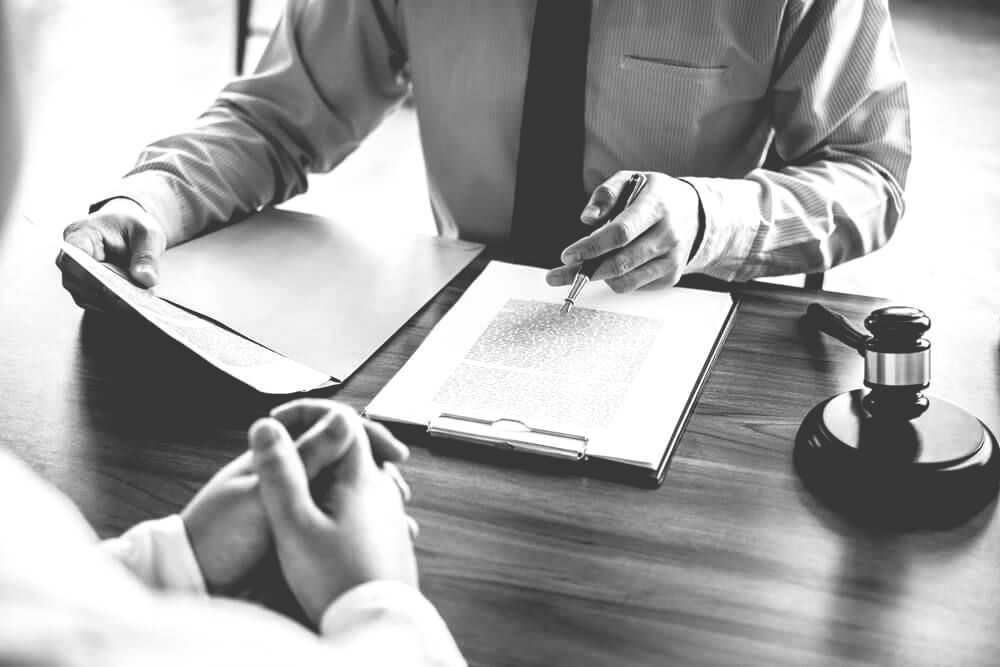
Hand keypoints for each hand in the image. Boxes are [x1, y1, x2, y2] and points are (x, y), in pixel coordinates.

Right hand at [57, 198, 166, 310]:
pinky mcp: (84, 289)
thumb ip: (147, 255)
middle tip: (136, 299)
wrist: (127, 231)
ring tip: (138, 301)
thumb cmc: (132, 227)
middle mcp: (70, 256)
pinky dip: (114, 305)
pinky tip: (131, 303)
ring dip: (112, 302)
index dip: (92, 278)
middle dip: (108, 293)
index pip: (73, 260)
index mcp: (80, 235)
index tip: (117, 288)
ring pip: (86, 297)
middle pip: (78, 283)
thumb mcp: (147, 234)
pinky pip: (95, 302)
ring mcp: (74, 275)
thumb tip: (145, 279)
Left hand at [181, 398, 410, 593]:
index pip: (331, 429)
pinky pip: (344, 527)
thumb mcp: (262, 493)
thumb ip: (301, 459)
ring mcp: (301, 507)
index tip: (389, 450)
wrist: (196, 583)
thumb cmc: (216, 534)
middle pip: (347, 461)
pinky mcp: (305, 537)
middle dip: (378, 470)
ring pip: (350, 495)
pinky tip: (384, 542)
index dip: (363, 434)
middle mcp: (295, 477)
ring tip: (400, 520)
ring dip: (378, 502)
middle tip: (398, 488)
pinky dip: (367, 530)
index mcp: (281, 456)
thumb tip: (341, 420)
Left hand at [545, 171, 701, 291]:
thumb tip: (587, 218)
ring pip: (625, 281)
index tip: (567, 255)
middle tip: (556, 275)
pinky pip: (634, 286)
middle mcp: (668, 234)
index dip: (591, 247)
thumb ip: (606, 194)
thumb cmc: (656, 196)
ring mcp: (672, 258)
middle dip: (584, 272)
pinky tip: (613, 266)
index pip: (620, 233)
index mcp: (656, 206)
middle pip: (620, 263)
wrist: (697, 214)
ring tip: (584, 268)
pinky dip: (617, 279)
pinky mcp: (671, 276)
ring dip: (598, 277)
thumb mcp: (631, 180)